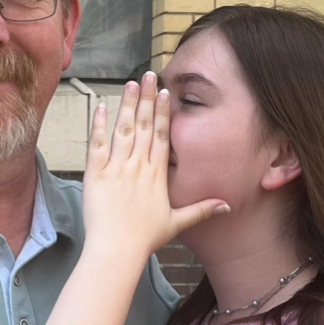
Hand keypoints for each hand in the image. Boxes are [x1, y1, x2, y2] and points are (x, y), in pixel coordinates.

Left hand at [83, 71, 228, 262]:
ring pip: (123, 130)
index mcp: (157, 174)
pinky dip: (98, 125)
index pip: (163, 136)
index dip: (164, 112)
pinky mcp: (95, 175)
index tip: (165, 92)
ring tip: (130, 83)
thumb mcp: (177, 223)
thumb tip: (228, 206)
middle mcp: (138, 166)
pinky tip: (101, 107)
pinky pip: (97, 144)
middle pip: (145, 125)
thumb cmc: (145, 239)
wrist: (117, 250)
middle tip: (148, 74)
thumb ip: (202, 210)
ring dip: (127, 105)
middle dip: (147, 98)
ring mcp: (116, 169)